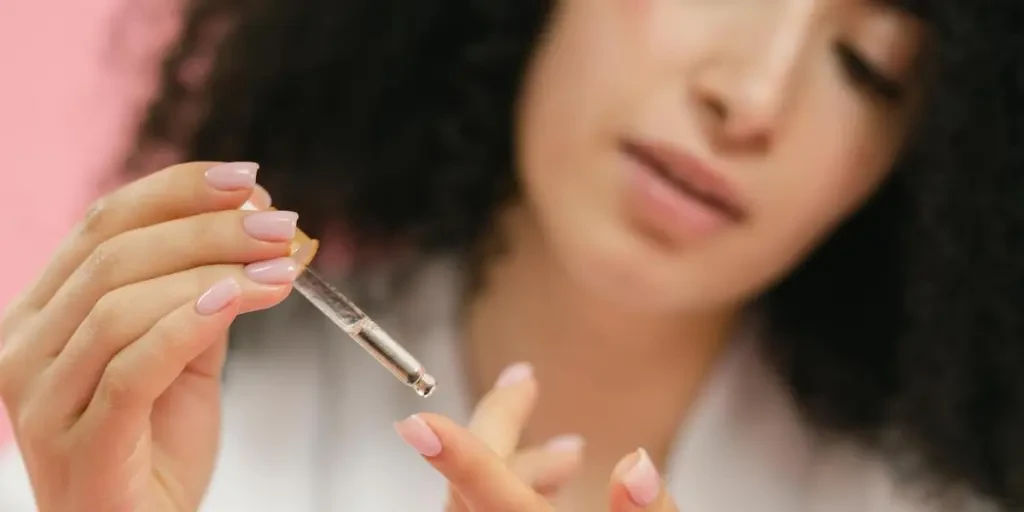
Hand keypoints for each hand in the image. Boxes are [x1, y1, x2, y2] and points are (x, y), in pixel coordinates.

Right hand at [0, 162, 298, 511]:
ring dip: (213, 271)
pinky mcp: (78, 442)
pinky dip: (189, 323)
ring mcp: (41, 398)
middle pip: (114, 255)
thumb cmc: (157, 445)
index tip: (247, 179)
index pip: (102, 225)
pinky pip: (132, 366)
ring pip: (122, 303)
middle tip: (278, 224)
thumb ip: (201, 295)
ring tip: (281, 267)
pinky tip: (239, 298)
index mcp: (41, 313)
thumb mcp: (183, 355)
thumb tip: (253, 227)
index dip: (176, 191)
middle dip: (206, 227)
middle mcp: (24, 347)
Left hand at [394, 363, 680, 511]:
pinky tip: (551, 483)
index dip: (463, 458)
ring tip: (572, 451)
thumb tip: (636, 466)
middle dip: (503, 432)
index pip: (493, 497)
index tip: (422, 426)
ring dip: (517, 468)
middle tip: (524, 380)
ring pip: (473, 504)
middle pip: (472, 491)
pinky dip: (510, 490)